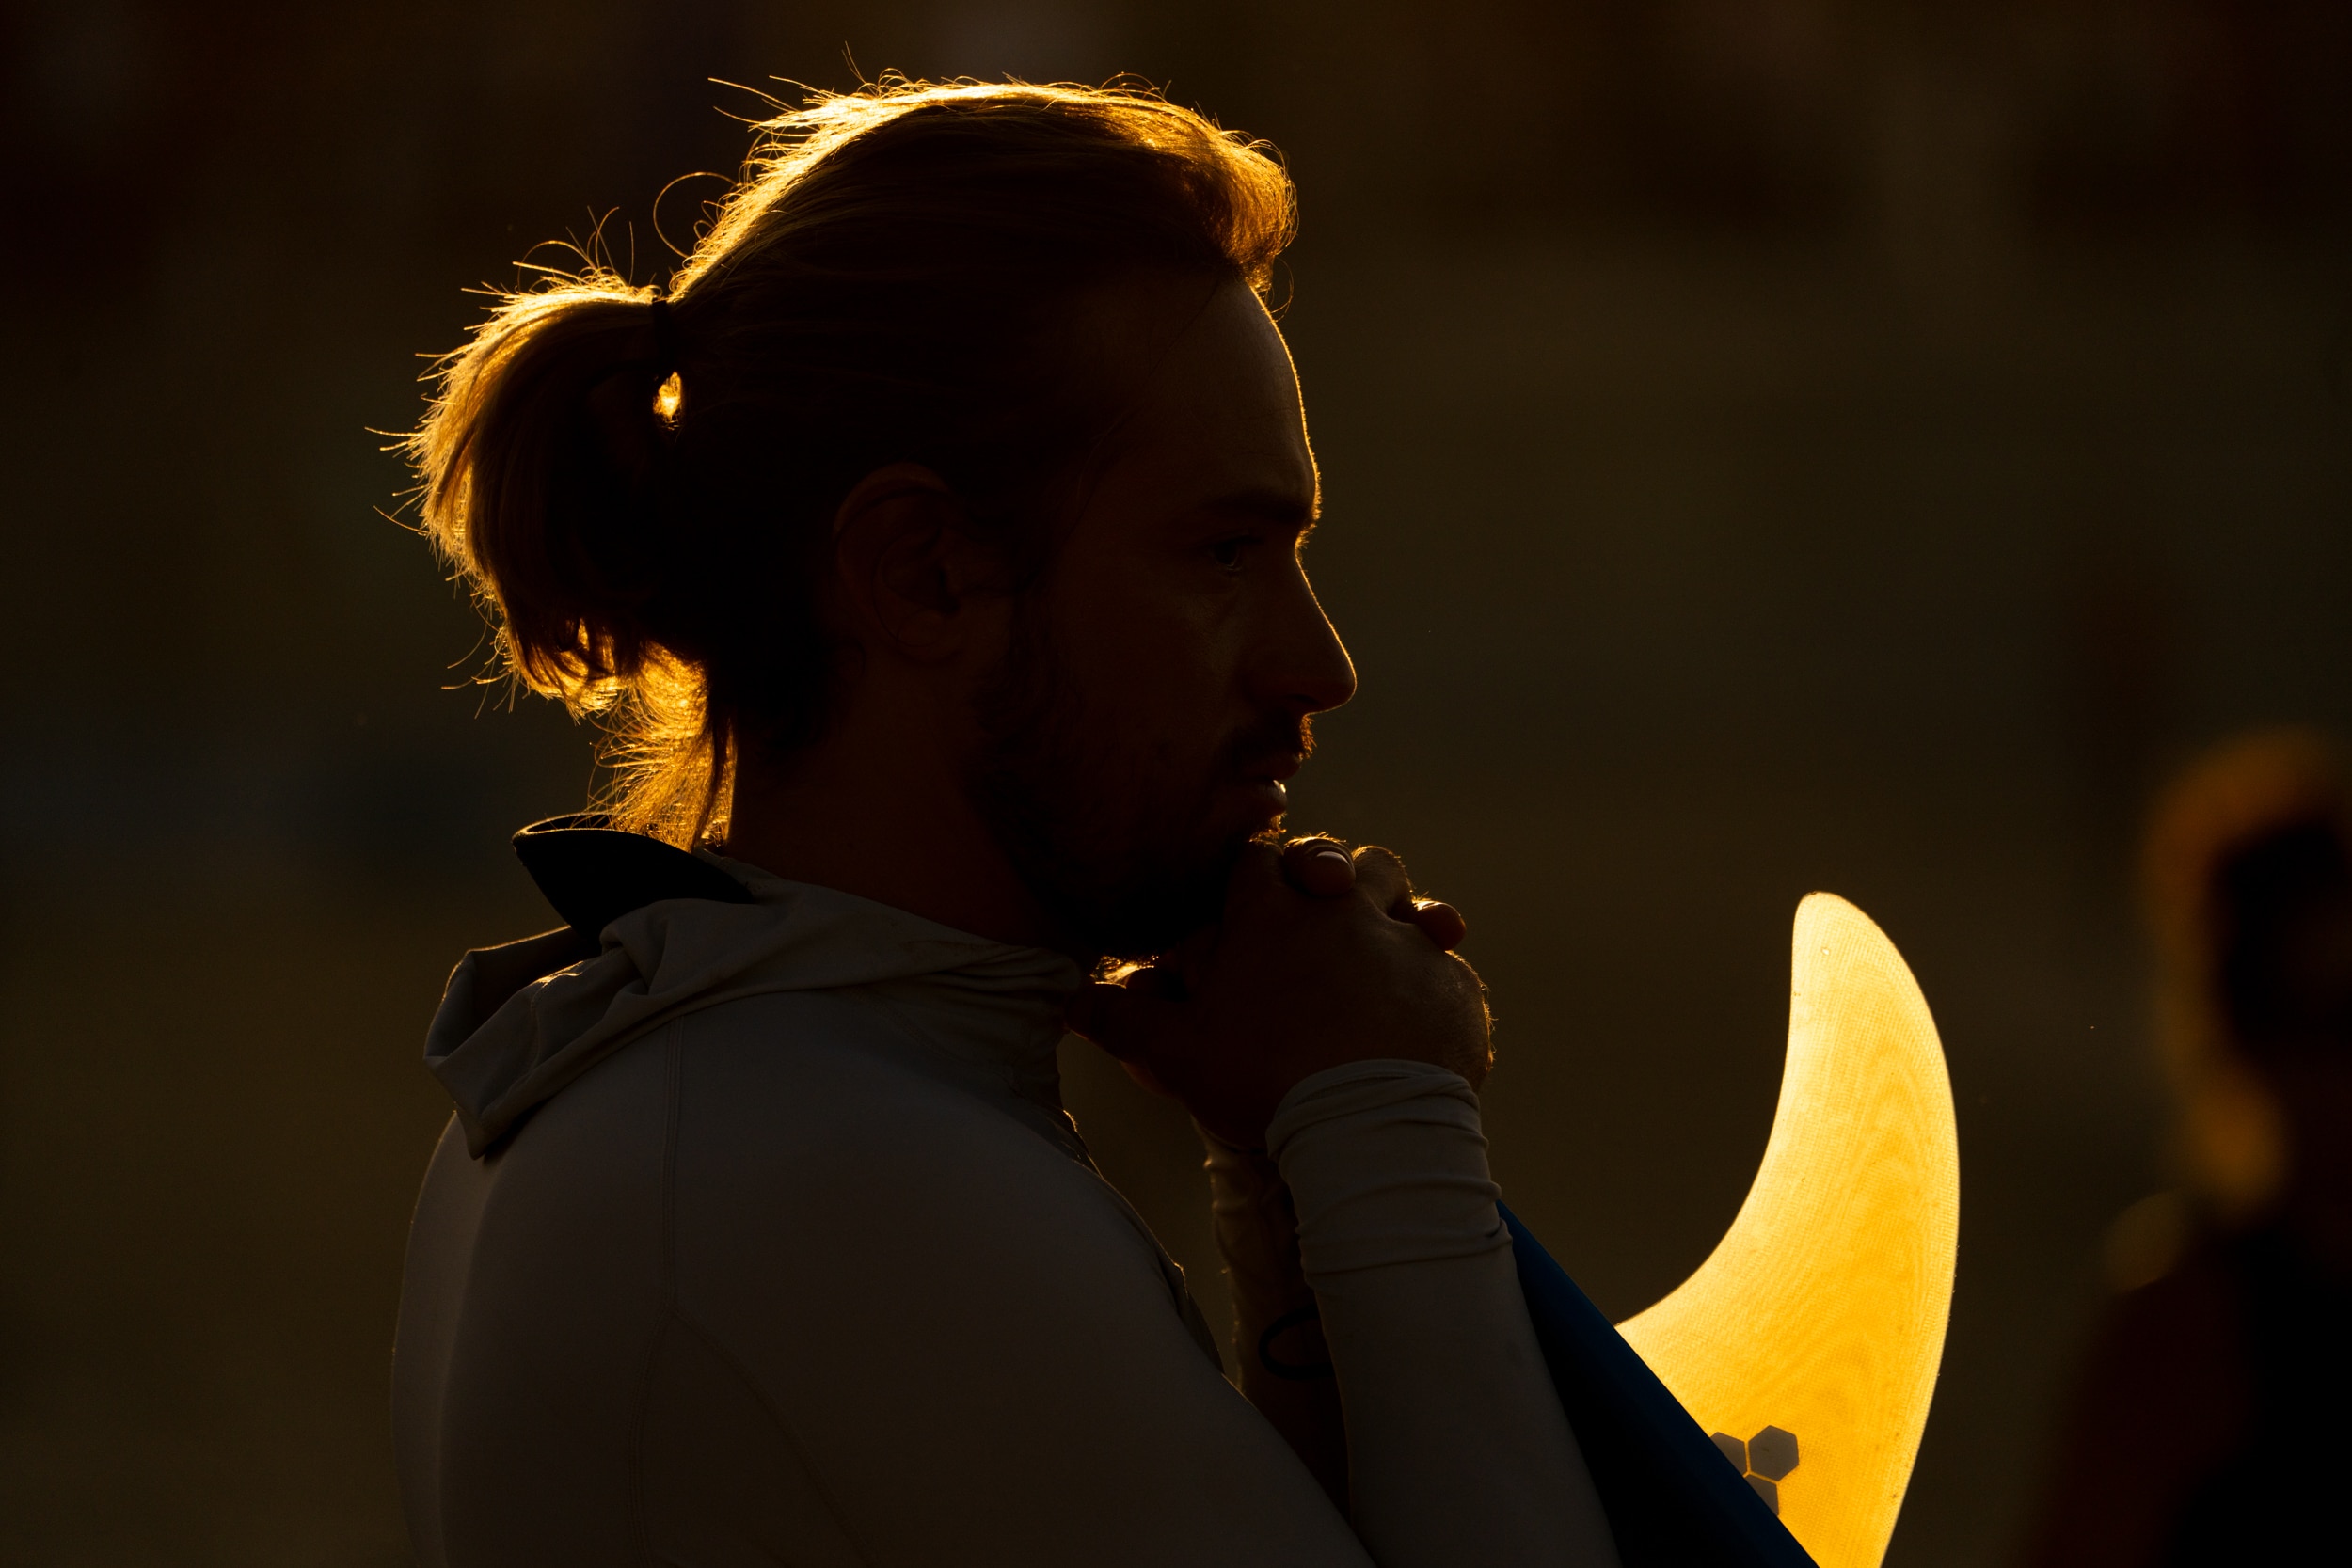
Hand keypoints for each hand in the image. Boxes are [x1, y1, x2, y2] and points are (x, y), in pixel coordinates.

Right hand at [1065, 838, 1492, 1146]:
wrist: (1370, 1128)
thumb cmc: (1265, 1079)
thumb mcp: (1176, 1053)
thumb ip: (1123, 1019)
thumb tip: (1070, 1002)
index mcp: (1273, 909)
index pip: (1251, 861)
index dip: (1240, 883)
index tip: (1235, 913)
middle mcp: (1345, 907)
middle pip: (1339, 862)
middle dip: (1324, 879)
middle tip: (1312, 919)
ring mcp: (1407, 942)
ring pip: (1404, 896)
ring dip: (1387, 913)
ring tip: (1374, 949)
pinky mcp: (1452, 987)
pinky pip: (1444, 965)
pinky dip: (1427, 982)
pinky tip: (1413, 1015)